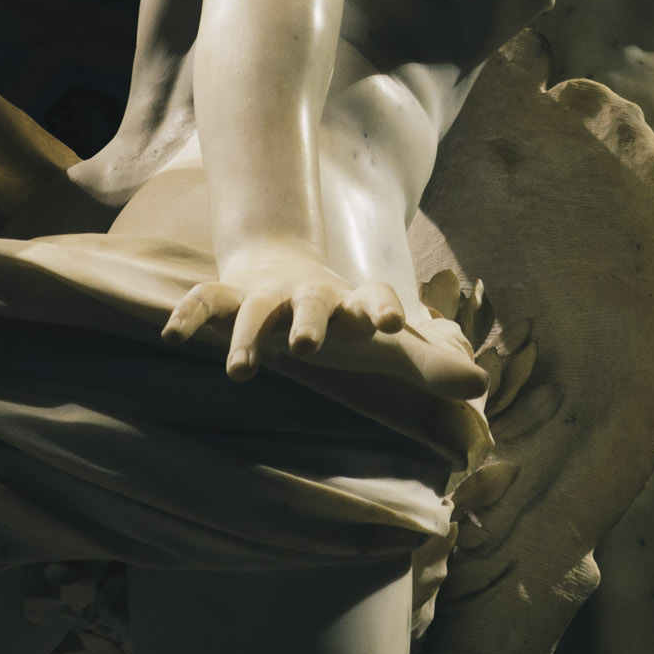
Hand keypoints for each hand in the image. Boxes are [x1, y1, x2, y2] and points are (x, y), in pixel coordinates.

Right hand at [163, 243, 485, 398]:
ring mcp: (266, 296)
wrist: (284, 269)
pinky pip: (205, 300)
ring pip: (255, 308)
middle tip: (308, 345)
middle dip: (311, 320)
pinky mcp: (228, 298)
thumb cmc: (344, 322)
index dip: (383, 309)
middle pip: (313, 301)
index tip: (393, 324)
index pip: (375, 299)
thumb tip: (479, 384)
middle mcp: (311, 296)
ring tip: (239, 372)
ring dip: (248, 334)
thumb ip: (428, 364)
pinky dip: (190, 314)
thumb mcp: (385, 344)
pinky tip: (174, 335)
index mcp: (354, 304)